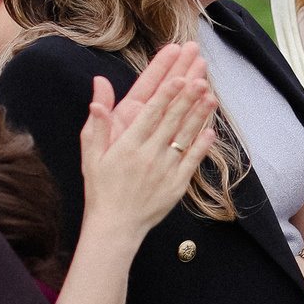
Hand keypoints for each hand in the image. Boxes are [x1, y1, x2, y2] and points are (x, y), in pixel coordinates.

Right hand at [77, 45, 216, 244]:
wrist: (115, 225)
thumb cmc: (101, 188)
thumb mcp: (91, 156)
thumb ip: (97, 126)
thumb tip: (96, 99)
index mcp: (127, 146)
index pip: (149, 115)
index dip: (164, 95)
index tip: (177, 78)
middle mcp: (148, 156)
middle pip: (171, 121)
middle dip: (187, 98)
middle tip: (201, 77)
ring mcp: (165, 171)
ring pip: (185, 138)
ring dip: (199, 116)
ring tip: (211, 97)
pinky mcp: (177, 185)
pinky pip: (192, 162)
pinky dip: (202, 146)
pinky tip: (211, 131)